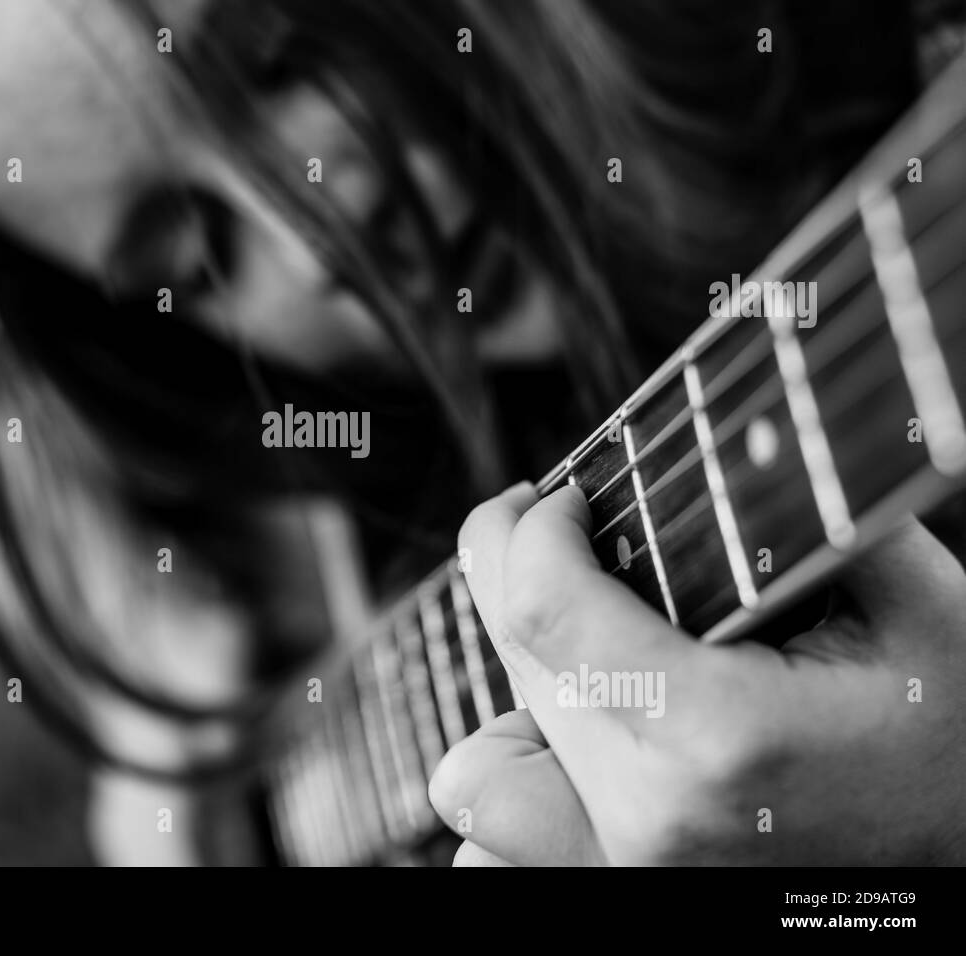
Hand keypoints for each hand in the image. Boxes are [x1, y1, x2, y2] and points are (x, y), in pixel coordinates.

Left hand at [428, 483, 965, 864]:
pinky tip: (578, 747)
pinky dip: (521, 782)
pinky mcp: (623, 897)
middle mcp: (645, 821)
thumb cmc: (959, 737)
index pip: (543, 607)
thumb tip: (731, 427)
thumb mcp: (917, 607)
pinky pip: (503, 842)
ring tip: (586, 655)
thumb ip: (811, 512)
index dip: (531, 528)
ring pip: (480, 773)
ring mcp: (626, 875)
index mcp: (712, 735)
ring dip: (515, 696)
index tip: (560, 498)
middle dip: (518, 573)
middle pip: (514, 664)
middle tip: (563, 535)